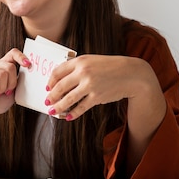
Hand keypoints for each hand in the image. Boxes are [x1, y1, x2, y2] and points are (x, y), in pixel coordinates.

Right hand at [0, 48, 30, 122]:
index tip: (28, 65)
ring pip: (1, 74)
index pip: (13, 53)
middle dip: (11, 83)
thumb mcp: (14, 91)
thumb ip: (19, 80)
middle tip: (5, 92)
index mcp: (2, 65)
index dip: (21, 57)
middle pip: (10, 67)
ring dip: (1, 88)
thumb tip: (28, 70)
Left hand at [44, 55, 160, 120]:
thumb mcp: (92, 61)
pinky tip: (68, 117)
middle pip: (60, 87)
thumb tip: (61, 80)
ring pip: (68, 99)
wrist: (131, 74)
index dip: (50, 81)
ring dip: (58, 107)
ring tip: (52, 112)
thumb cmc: (110, 67)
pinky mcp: (97, 97)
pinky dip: (73, 113)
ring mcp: (90, 85)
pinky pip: (81, 107)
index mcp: (80, 61)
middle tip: (47, 102)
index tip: (48, 87)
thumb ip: (77, 68)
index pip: (58, 72)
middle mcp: (83, 72)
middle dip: (51, 96)